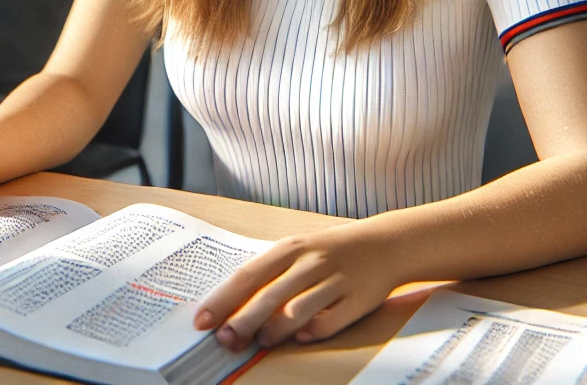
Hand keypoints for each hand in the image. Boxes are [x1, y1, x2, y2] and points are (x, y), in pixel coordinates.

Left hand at [194, 222, 403, 350]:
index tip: (202, 321)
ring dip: (275, 329)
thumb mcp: (296, 252)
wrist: (384, 244)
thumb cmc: (329, 252)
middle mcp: (310, 263)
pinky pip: (331, 320)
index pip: (248, 275)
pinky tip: (300, 339)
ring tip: (260, 342)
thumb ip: (268, 276)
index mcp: (289, 248)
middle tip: (226, 340)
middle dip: (243, 320)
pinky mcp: (357, 299)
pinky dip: (314, 331)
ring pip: (298, 309)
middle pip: (269, 295)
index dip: (223, 300)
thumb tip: (229, 306)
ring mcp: (334, 281)